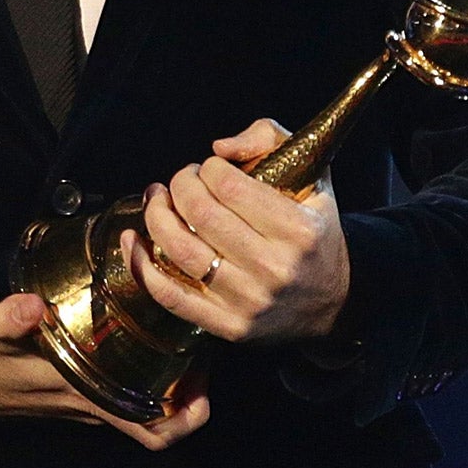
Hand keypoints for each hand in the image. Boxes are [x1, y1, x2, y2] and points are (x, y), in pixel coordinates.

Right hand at [0, 292, 209, 450]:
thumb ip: (8, 319)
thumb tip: (29, 306)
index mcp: (81, 394)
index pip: (149, 429)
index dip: (186, 417)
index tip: (204, 385)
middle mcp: (91, 402)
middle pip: (160, 417)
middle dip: (191, 389)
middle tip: (204, 345)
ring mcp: (86, 396)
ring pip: (144, 400)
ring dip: (172, 377)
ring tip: (185, 330)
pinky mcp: (76, 383)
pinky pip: (123, 386)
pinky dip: (144, 366)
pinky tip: (147, 326)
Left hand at [123, 117, 350, 343]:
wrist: (334, 302)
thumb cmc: (314, 230)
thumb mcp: (312, 176)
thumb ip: (269, 140)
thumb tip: (219, 149)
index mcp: (298, 230)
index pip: (230, 186)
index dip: (209, 169)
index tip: (210, 168)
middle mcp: (275, 268)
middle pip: (201, 215)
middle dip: (179, 186)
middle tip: (180, 180)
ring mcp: (250, 301)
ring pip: (181, 252)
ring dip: (156, 217)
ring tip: (155, 200)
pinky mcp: (230, 327)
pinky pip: (172, 297)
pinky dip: (142, 267)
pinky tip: (132, 241)